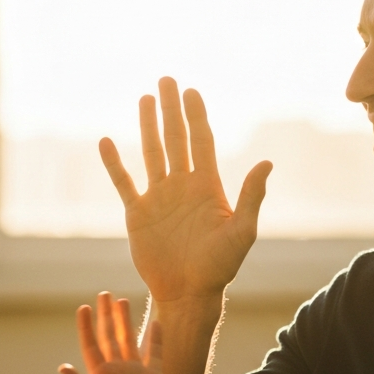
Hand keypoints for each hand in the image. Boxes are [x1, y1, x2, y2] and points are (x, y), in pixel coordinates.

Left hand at [59, 293, 166, 373]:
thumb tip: (62, 367)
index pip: (92, 346)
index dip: (87, 327)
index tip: (84, 308)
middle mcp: (118, 371)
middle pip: (110, 337)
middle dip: (107, 316)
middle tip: (104, 294)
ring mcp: (137, 373)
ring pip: (130, 340)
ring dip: (126, 322)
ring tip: (123, 301)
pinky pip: (156, 353)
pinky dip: (155, 338)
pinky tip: (155, 322)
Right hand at [99, 77, 271, 302]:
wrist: (189, 293)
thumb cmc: (220, 267)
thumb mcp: (242, 232)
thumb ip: (252, 196)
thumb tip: (267, 162)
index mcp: (208, 187)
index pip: (201, 142)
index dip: (196, 116)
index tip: (191, 91)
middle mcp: (183, 186)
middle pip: (176, 139)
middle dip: (171, 110)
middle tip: (166, 80)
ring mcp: (159, 198)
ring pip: (152, 153)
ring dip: (147, 126)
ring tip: (144, 99)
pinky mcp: (138, 214)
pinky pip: (124, 182)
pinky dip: (114, 163)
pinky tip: (106, 142)